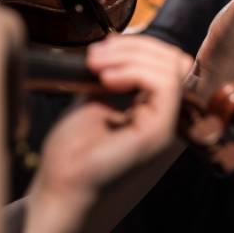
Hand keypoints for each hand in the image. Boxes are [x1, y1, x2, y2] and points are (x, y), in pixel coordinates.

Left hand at [31, 34, 189, 214]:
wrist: (59, 186)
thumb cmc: (72, 152)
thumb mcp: (94, 99)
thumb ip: (114, 76)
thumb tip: (120, 46)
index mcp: (153, 109)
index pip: (168, 63)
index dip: (139, 47)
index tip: (102, 48)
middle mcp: (166, 117)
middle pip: (175, 60)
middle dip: (135, 46)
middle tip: (96, 54)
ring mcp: (166, 125)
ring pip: (172, 68)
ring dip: (132, 56)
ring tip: (96, 65)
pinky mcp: (160, 132)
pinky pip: (166, 85)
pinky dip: (136, 71)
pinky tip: (107, 78)